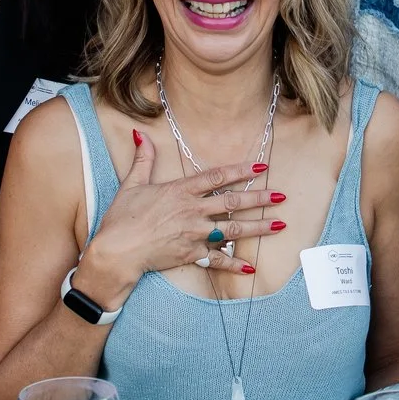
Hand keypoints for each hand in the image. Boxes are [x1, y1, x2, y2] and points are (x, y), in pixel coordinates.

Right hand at [77, 127, 284, 300]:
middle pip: (232, 202)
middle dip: (259, 198)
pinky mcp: (190, 254)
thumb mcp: (132, 184)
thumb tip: (139, 133)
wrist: (117, 251)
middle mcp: (192, 210)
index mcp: (181, 190)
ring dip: (258, 227)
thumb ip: (143, 159)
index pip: (218, 176)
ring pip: (232, 229)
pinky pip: (217, 259)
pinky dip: (234, 264)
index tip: (261, 165)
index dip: (241, 169)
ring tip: (279, 225)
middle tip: (281, 196)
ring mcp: (194, 234)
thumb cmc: (121, 218)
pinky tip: (251, 266)